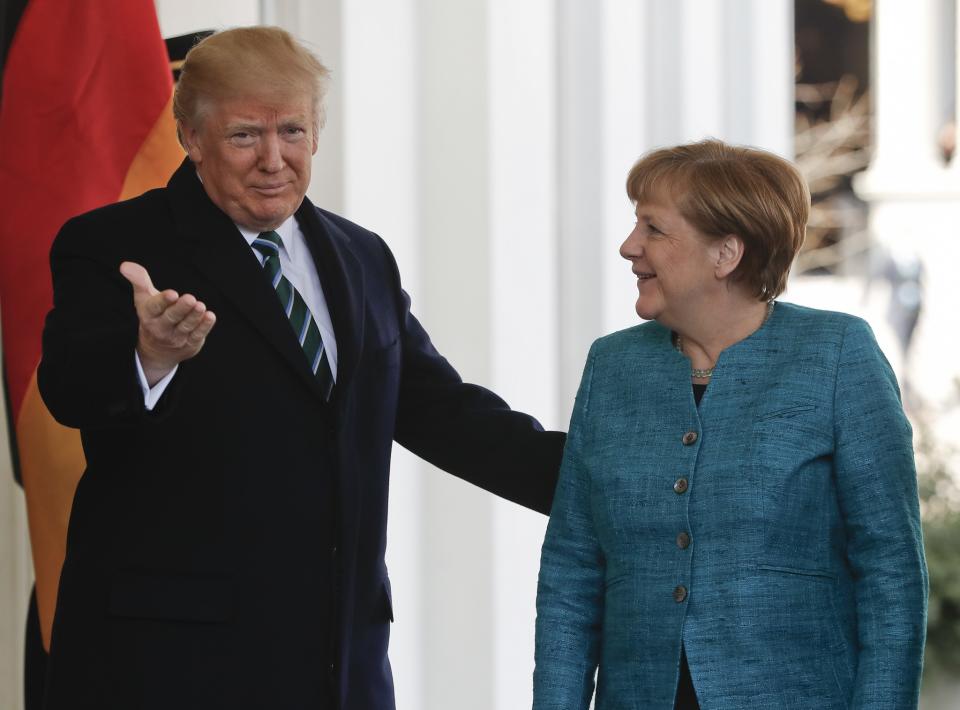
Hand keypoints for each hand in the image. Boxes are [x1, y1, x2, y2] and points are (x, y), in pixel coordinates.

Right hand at [119, 262, 215, 385]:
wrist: (157, 350)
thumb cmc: (153, 315)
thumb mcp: (144, 298)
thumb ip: (139, 280)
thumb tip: (125, 265)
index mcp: (149, 314)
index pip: (155, 307)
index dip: (163, 301)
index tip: (172, 294)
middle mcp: (161, 327)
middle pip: (172, 317)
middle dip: (181, 308)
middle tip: (190, 299)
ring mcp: (176, 337)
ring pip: (186, 326)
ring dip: (194, 316)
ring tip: (201, 306)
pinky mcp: (190, 343)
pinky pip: (198, 335)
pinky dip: (204, 326)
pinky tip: (210, 316)